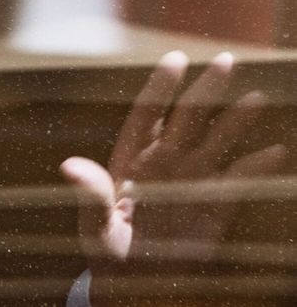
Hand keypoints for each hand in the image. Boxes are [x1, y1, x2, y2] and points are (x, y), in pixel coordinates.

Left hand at [60, 51, 285, 299]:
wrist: (134, 284)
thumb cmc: (107, 250)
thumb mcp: (94, 224)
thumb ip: (90, 194)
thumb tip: (69, 166)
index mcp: (131, 160)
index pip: (147, 114)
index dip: (161, 88)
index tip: (176, 60)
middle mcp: (164, 162)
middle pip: (187, 119)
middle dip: (205, 90)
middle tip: (226, 60)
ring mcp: (191, 180)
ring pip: (216, 141)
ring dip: (235, 121)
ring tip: (256, 98)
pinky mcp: (214, 205)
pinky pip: (238, 180)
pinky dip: (256, 168)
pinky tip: (275, 152)